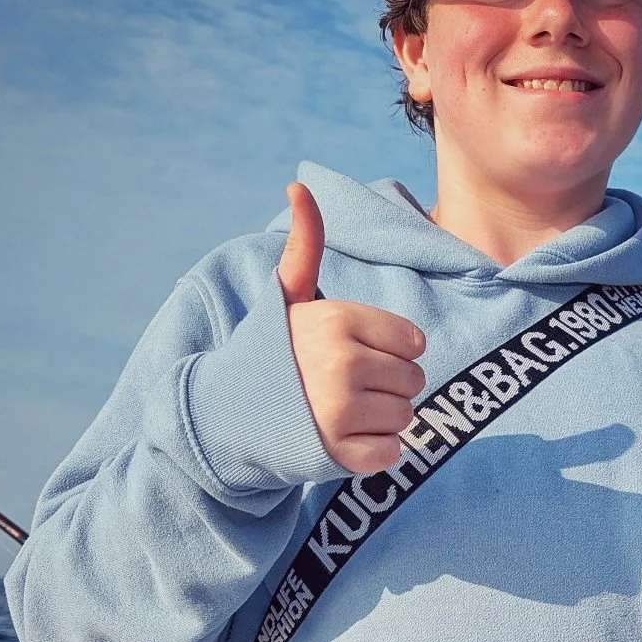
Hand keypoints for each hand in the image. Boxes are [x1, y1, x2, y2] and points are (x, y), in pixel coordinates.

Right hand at [278, 182, 426, 473]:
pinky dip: (373, 452)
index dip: (389, 351)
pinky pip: (392, 452)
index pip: (414, 342)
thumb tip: (298, 187)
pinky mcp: (339, 454)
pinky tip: (341, 440)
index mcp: (337, 320)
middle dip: (388, 386)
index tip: (352, 354)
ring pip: (406, 417)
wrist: (226, 416)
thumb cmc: (271, 353)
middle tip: (345, 387)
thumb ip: (305, 247)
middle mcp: (341, 362)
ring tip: (341, 413)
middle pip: (415, 380)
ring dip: (381, 420)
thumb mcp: (287, 298)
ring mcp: (340, 411)